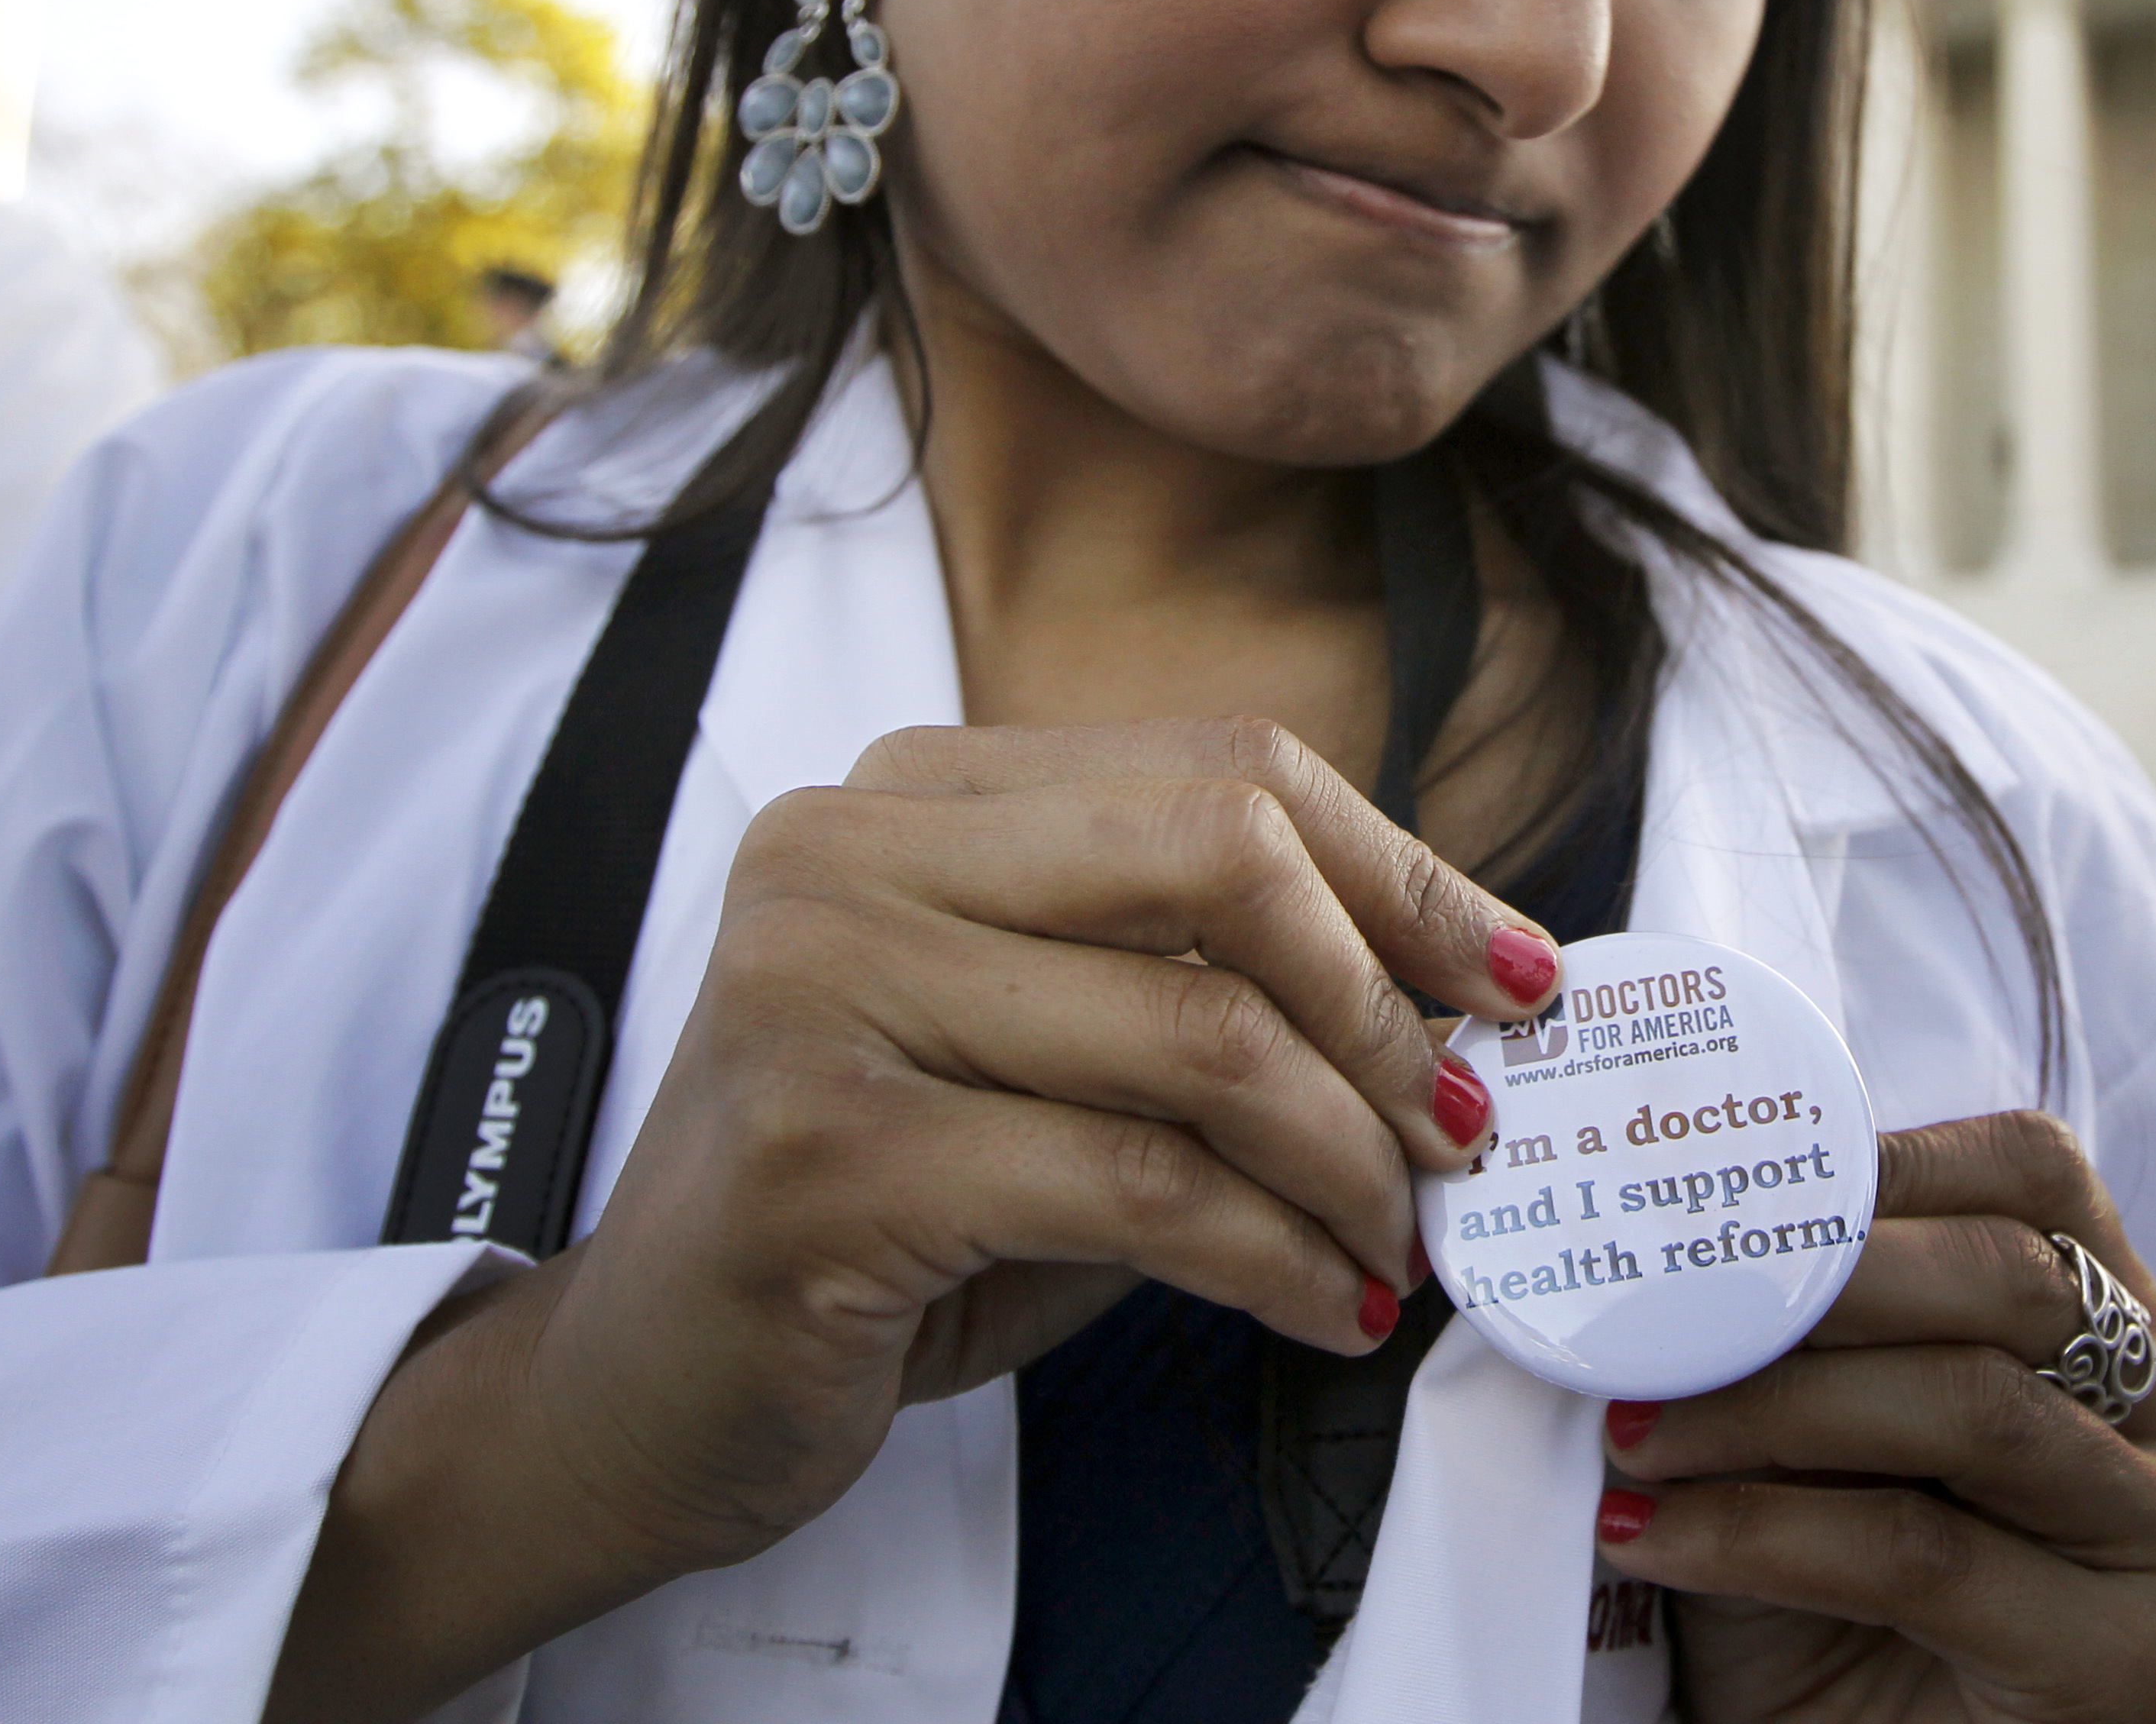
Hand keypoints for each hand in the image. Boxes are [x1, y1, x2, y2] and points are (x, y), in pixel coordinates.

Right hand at [269, 718, 1559, 1720]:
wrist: (636, 1387)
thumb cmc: (877, 1217)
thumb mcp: (1051, 1065)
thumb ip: (1204, 996)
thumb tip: (1455, 1007)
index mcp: (915, 793)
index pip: (1224, 766)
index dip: (1400, 872)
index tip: (1519, 977)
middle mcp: (849, 854)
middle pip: (1220, 849)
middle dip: (1384, 1001)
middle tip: (1464, 1127)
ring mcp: (819, 993)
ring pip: (1198, 1032)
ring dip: (1347, 1157)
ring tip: (1399, 1241)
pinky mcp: (823, 1157)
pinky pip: (1137, 1186)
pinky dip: (1273, 1254)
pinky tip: (1321, 1302)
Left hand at [1595, 1112, 2155, 1723]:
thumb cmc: (1819, 1607)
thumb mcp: (1802, 1439)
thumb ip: (1791, 1330)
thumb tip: (1664, 1221)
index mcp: (2118, 1328)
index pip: (2036, 1175)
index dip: (1886, 1161)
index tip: (1730, 1190)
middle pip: (2010, 1278)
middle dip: (1812, 1280)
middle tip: (1659, 1308)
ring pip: (1971, 1406)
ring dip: (1771, 1406)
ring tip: (1636, 1431)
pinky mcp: (2136, 1664)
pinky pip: (1924, 1553)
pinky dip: (1760, 1534)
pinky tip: (1652, 1538)